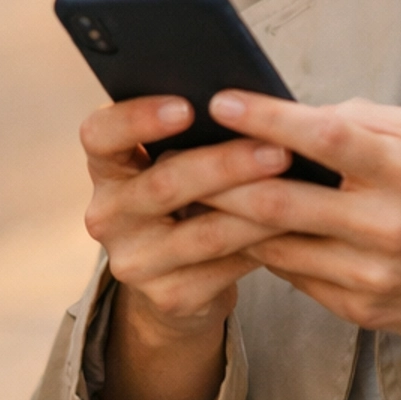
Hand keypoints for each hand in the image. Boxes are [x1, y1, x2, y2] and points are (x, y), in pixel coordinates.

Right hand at [81, 95, 289, 399]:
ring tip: (300, 186)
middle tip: (277, 147)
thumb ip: (194, 134)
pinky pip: (227, 265)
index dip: (137, 118)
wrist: (181, 277)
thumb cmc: (190, 196)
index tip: (187, 106)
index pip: (100, 135)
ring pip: (203, 231)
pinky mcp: (169, 296)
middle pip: (164, 183)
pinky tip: (296, 225)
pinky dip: (266, 243)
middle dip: (227, 163)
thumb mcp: (177, 161)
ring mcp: (134, 261)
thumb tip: (255, 103)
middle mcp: (107, 214)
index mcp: (106, 167)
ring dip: (257, 206)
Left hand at [202, 90, 400, 398]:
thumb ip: (363, 119)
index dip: (268, 119)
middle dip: (222, 178)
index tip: (221, 100)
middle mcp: (387, 226)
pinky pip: (292, 275)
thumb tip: (295, 114)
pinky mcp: (359, 309)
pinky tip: (237, 229)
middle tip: (180, 154)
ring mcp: (370, 275)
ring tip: (192, 190)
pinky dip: (261, 249)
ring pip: (274, 245)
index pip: (326, 138)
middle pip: (281, 202)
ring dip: (228, 218)